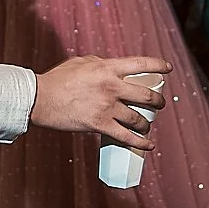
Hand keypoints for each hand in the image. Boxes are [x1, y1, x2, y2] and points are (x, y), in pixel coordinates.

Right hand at [31, 56, 171, 151]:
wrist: (41, 99)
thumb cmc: (58, 79)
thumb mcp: (83, 62)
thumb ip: (102, 64)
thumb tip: (114, 69)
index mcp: (108, 68)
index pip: (141, 64)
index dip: (159, 65)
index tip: (168, 69)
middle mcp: (112, 87)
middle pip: (146, 96)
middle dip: (158, 102)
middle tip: (160, 104)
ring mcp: (107, 107)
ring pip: (138, 118)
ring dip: (147, 124)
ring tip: (147, 125)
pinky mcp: (99, 125)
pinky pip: (126, 137)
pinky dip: (140, 142)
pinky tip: (148, 144)